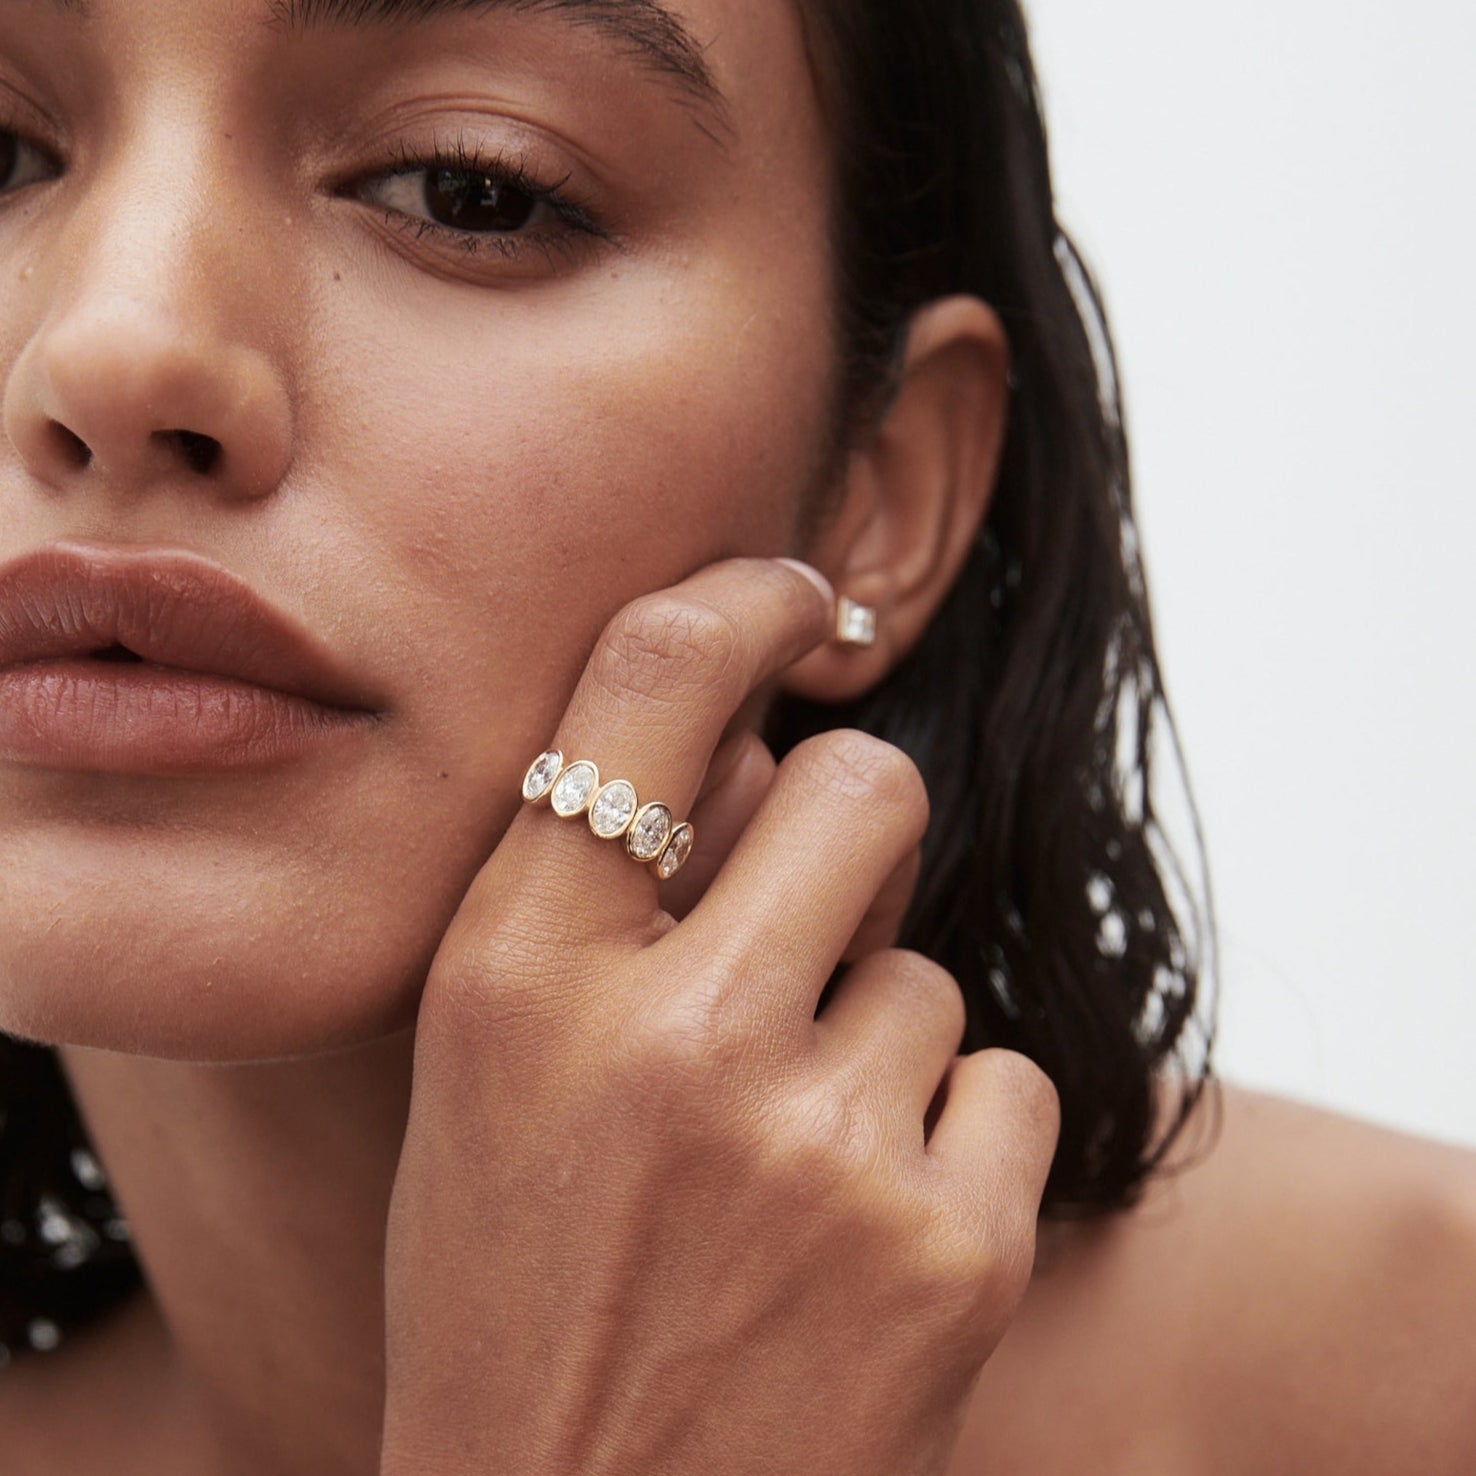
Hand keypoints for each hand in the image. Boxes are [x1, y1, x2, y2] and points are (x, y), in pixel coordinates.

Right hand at [379, 557, 1059, 1475]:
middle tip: (813, 917)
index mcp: (513, 978)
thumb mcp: (488, 1076)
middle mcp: (667, 1038)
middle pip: (861, 783)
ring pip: (929, 968)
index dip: (739, 604)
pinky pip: (1001, 1083)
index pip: (647, 682)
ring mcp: (820, 1146)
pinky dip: (945, 1140)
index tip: (793, 598)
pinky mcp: (950, 1248)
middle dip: (851, 828)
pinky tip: (857, 1239)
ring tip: (786, 1166)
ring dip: (872, 1039)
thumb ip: (601, 897)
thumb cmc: (519, 1289)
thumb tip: (752, 742)